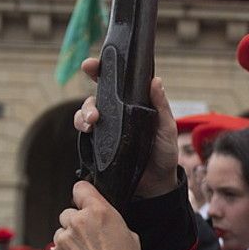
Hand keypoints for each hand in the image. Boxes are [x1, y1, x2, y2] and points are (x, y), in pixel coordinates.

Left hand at [51, 181, 144, 249]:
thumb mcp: (130, 236)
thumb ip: (111, 222)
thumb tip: (104, 222)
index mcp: (99, 212)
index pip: (80, 187)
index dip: (82, 195)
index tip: (84, 201)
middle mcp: (78, 222)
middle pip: (68, 213)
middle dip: (76, 223)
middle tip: (89, 239)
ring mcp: (64, 239)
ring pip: (61, 233)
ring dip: (69, 241)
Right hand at [74, 57, 179, 198]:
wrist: (157, 184)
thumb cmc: (164, 152)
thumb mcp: (166, 128)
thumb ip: (160, 106)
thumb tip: (155, 80)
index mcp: (132, 103)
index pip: (115, 82)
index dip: (101, 70)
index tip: (91, 65)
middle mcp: (116, 113)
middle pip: (95, 98)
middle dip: (88, 100)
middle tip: (94, 113)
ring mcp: (106, 130)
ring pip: (85, 115)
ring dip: (82, 115)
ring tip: (91, 123)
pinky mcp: (98, 147)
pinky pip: (84, 135)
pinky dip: (82, 130)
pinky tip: (87, 132)